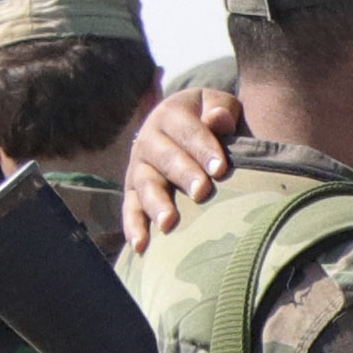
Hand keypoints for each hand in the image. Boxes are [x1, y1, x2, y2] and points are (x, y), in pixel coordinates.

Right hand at [118, 87, 246, 252]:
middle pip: (164, 157)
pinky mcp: (134, 191)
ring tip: (169, 222)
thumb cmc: (215, 122)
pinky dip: (133, 226)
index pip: (186, 130)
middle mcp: (149, 139)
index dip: (203, 147)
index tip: (220, 168)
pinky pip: (131, 209)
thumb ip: (222, 108)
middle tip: (201, 191)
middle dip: (182, 174)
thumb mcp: (220, 107)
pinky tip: (141, 245)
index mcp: (171, 114)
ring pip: (145, 184)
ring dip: (156, 203)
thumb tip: (218, 118)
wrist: (194, 132)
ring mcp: (139, 167)